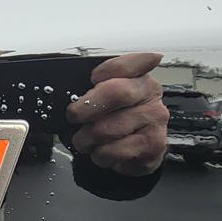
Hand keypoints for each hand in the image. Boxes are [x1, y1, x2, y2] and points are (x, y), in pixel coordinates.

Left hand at [66, 53, 168, 176]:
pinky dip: (100, 156)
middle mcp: (150, 94)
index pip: (123, 64)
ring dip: (87, 140)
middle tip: (74, 117)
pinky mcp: (152, 145)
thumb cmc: (116, 120)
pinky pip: (113, 152)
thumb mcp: (104, 97)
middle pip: (114, 93)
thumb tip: (68, 89)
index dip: (104, 71)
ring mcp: (154, 119)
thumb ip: (93, 88)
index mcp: (137, 75)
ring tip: (87, 141)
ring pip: (107, 129)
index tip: (92, 79)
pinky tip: (105, 152)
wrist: (137, 151)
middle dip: (84, 108)